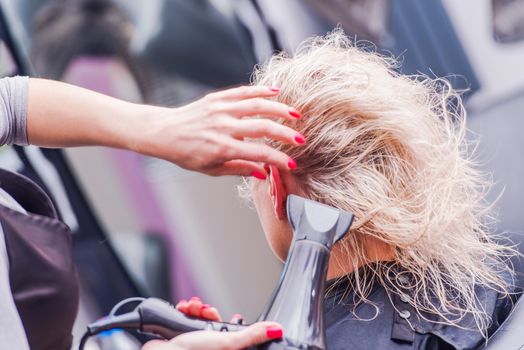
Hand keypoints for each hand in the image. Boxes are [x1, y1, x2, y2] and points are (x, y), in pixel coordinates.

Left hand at [134, 85, 303, 177]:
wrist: (164, 132)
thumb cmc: (186, 154)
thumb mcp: (211, 169)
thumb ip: (239, 169)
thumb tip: (263, 172)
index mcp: (222, 148)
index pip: (258, 153)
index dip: (278, 159)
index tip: (291, 164)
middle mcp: (223, 127)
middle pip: (262, 128)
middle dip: (285, 134)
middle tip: (301, 140)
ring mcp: (220, 110)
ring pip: (256, 105)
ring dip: (279, 109)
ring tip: (295, 114)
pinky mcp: (216, 98)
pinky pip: (242, 92)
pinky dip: (260, 91)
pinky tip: (275, 92)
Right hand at [141, 321, 282, 349]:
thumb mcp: (228, 343)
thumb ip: (252, 335)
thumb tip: (276, 330)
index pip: (235, 334)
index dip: (232, 323)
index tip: (230, 316)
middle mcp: (211, 347)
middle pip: (215, 324)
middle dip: (209, 313)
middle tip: (205, 311)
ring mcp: (196, 343)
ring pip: (200, 319)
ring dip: (196, 309)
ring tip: (191, 308)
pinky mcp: (181, 337)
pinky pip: (186, 318)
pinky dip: (184, 311)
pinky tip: (183, 308)